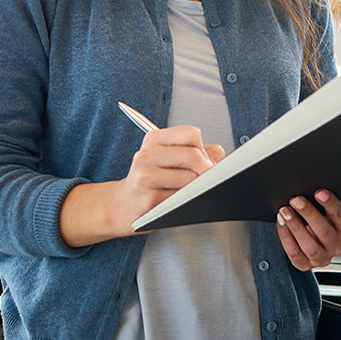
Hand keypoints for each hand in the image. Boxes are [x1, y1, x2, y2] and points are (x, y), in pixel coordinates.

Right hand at [59, 125, 224, 246]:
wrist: (121, 205)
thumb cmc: (150, 180)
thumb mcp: (169, 159)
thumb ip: (196, 152)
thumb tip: (219, 156)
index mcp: (154, 139)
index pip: (191, 134)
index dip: (203, 148)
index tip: (205, 161)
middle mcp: (146, 155)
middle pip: (192, 155)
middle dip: (206, 169)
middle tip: (206, 178)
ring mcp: (145, 177)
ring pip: (189, 178)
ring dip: (196, 187)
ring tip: (186, 191)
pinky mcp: (148, 199)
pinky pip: (181, 198)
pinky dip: (186, 200)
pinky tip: (176, 201)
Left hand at [275, 189, 340, 270]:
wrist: (313, 237)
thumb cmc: (321, 218)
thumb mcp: (327, 210)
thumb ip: (324, 202)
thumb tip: (308, 187)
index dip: (331, 204)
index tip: (319, 192)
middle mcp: (336, 246)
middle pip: (325, 232)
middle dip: (309, 214)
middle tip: (296, 200)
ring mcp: (321, 258)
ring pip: (310, 246)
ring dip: (296, 226)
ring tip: (285, 211)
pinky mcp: (305, 264)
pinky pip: (294, 253)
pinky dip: (286, 236)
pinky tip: (281, 222)